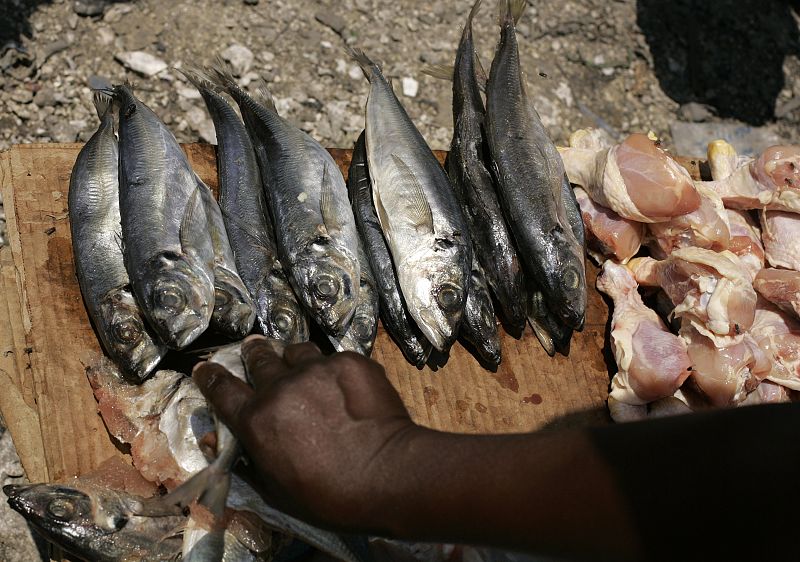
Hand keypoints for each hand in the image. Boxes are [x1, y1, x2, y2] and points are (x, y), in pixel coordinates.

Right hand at [192, 335, 420, 531]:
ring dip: (294, 358)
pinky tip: (345, 385)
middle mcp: (281, 387)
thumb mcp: (275, 489)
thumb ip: (245, 459)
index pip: (222, 389)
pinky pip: (334, 358)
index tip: (205, 367)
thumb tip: (213, 441)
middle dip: (254, 354)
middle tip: (254, 349)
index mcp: (256, 419)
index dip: (210, 376)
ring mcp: (316, 370)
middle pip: (259, 358)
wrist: (386, 474)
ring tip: (301, 365)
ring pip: (297, 351)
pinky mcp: (349, 362)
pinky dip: (333, 369)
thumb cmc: (328, 494)